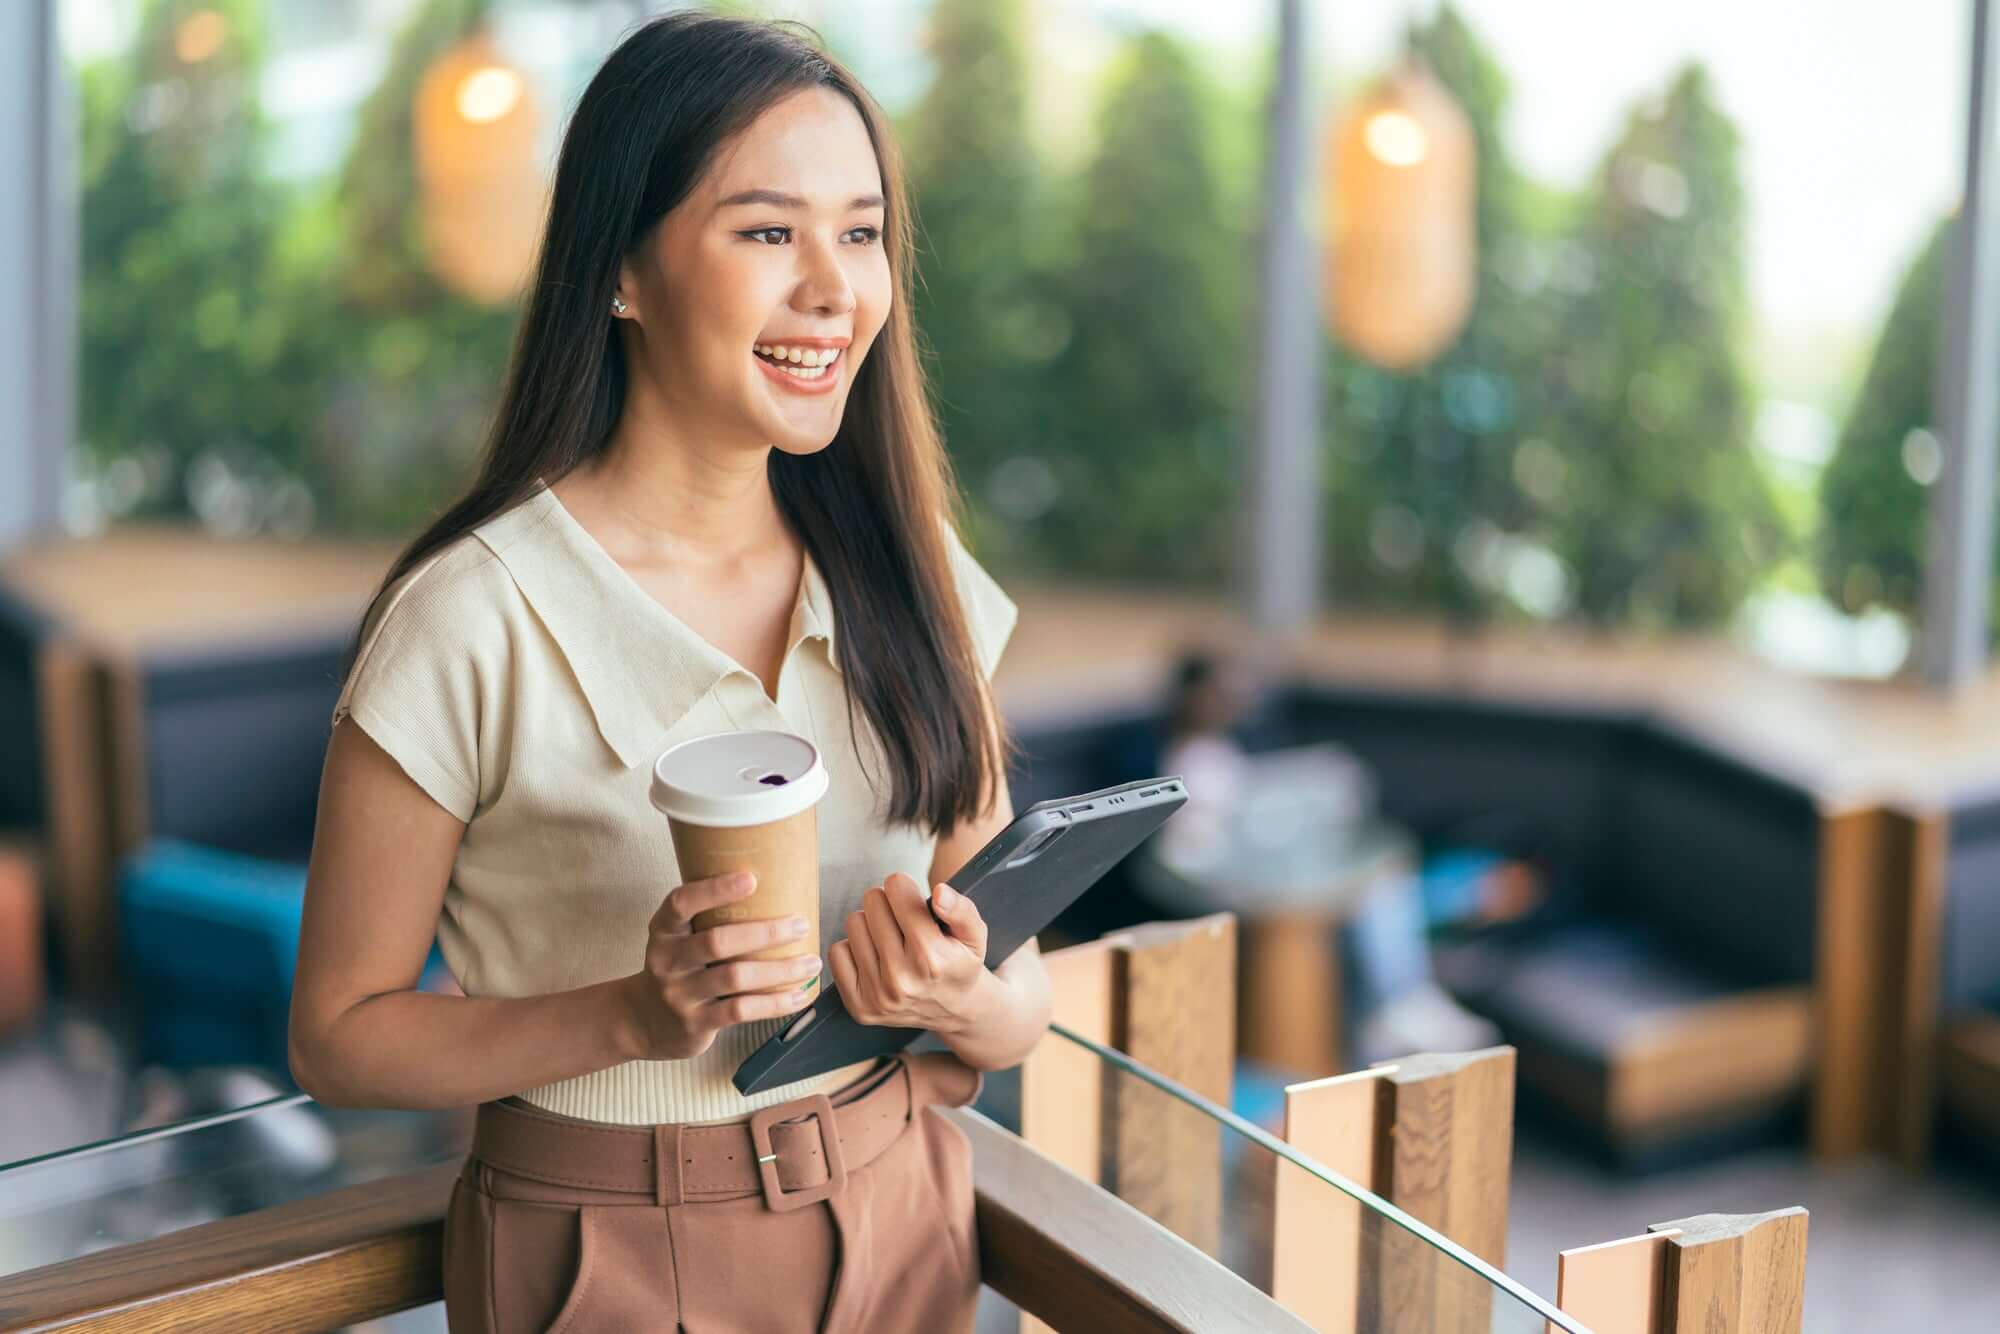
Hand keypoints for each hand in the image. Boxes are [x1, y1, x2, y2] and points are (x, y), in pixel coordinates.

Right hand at [615, 872, 823, 1060]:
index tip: (752, 878)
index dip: (714, 889)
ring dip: (779, 969)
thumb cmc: (678, 968)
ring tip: (810, 962)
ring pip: (735, 978)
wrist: (644, 1021)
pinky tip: (798, 995)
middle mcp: (667, 961)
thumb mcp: (679, 938)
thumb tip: (775, 886)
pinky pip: (741, 1011)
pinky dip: (774, 1003)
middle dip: (764, 932)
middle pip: (717, 942)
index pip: (681, 903)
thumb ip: (709, 918)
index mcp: (664, 931)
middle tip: (801, 924)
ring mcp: (680, 994)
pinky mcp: (696, 1023)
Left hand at [829, 872, 988, 1031]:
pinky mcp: (859, 1005)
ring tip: (890, 937)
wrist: (953, 1012)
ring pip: (853, 923)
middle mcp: (901, 979)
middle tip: (902, 920)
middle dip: (887, 904)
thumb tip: (940, 892)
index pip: (896, 891)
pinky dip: (854, 948)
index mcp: (931, 958)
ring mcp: (877, 995)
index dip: (904, 887)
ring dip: (870, 924)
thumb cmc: (959, 964)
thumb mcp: (975, 935)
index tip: (910, 897)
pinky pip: (837, 952)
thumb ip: (962, 910)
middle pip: (872, 903)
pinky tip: (875, 956)